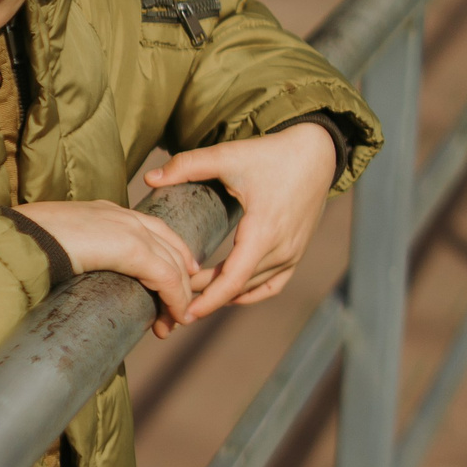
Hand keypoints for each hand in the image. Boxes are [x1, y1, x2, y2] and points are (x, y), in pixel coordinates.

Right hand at [12, 199, 215, 337]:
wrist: (18, 239)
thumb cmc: (25, 246)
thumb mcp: (59, 246)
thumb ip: (76, 254)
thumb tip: (73, 275)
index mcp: (106, 212)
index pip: (154, 231)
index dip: (170, 259)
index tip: (172, 286)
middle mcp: (123, 215)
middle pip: (171, 248)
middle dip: (180, 283)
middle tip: (177, 313)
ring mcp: (129, 228)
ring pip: (174, 265)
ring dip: (179, 298)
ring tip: (174, 323)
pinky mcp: (132, 248)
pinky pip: (167, 278)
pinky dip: (176, 300)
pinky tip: (175, 318)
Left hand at [142, 121, 340, 323]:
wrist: (316, 152)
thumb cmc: (271, 154)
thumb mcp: (227, 156)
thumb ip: (187, 166)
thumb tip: (150, 178)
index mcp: (263, 231)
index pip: (234, 279)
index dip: (209, 300)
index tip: (185, 313)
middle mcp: (282, 249)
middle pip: (238, 286)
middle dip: (206, 296)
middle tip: (173, 300)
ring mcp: (293, 253)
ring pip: (254, 287)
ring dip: (225, 294)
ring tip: (193, 295)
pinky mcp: (297, 251)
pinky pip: (273, 283)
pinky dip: (251, 292)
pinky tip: (229, 294)